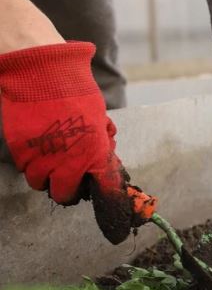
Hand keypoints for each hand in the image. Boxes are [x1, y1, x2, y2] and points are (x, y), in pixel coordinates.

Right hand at [0, 42, 154, 242]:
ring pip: (42, 185)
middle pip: (66, 195)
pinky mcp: (20, 151)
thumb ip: (102, 144)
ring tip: (53, 160)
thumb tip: (106, 162)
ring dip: (48, 178)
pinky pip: (26, 171)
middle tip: (72, 178)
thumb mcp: (99, 119)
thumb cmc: (75, 91)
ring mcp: (42, 157)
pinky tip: (38, 151)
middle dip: (70, 190)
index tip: (112, 217)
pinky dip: (32, 166)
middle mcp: (69, 160)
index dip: (110, 204)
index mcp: (96, 151)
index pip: (106, 189)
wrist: (41, 72)